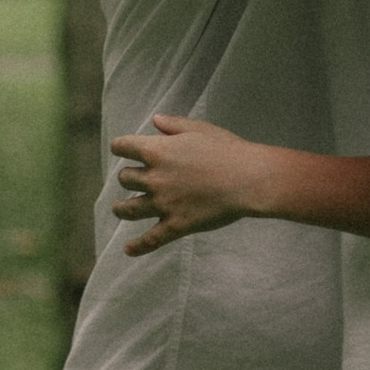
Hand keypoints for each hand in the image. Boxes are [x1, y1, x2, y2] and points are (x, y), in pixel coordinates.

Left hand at [110, 114, 273, 253]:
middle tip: (134, 179)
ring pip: (128, 209)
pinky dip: (138, 246)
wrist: (249, 179)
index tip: (122, 149)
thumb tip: (155, 120)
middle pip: (124, 179)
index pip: (123, 147)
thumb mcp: (199, 129)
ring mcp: (163, 204)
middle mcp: (154, 178)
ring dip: (121, 208)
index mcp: (157, 151)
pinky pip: (151, 240)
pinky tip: (128, 250)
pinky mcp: (176, 225)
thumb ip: (173, 125)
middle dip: (128, 178)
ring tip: (120, 209)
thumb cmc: (227, 151)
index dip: (121, 147)